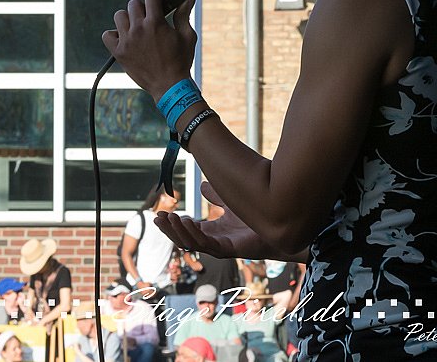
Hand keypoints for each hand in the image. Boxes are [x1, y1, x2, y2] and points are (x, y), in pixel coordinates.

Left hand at [101, 0, 196, 98]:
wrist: (169, 86)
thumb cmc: (181, 61)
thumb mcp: (187, 37)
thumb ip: (184, 15)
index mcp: (156, 23)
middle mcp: (139, 29)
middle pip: (133, 4)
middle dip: (143, 7)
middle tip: (150, 17)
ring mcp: (126, 41)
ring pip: (119, 16)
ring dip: (128, 19)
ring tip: (137, 28)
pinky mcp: (119, 53)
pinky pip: (107, 35)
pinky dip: (113, 35)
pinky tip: (125, 38)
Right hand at [155, 181, 281, 259]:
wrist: (279, 226)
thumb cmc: (257, 218)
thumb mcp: (231, 201)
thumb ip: (216, 195)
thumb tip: (201, 186)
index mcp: (213, 233)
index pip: (187, 230)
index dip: (173, 224)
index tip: (161, 214)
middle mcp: (215, 242)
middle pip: (185, 239)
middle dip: (170, 230)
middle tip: (157, 218)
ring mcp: (221, 248)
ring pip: (192, 243)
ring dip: (178, 231)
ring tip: (169, 218)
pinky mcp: (230, 250)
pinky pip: (206, 245)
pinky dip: (194, 234)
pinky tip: (187, 221)